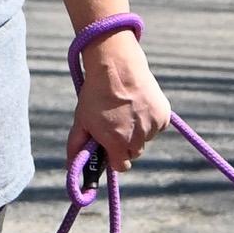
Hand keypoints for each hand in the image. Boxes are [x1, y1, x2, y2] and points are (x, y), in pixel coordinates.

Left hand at [67, 30, 169, 174]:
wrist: (117, 66)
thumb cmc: (96, 93)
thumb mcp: (81, 120)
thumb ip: (76, 147)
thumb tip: (70, 166)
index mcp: (117, 143)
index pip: (122, 166)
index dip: (115, 157)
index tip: (110, 146)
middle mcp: (138, 138)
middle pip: (134, 152)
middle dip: (126, 144)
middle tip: (117, 125)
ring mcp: (153, 126)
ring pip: (146, 138)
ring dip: (139, 131)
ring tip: (127, 110)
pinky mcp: (164, 115)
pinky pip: (157, 126)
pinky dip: (150, 120)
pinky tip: (139, 105)